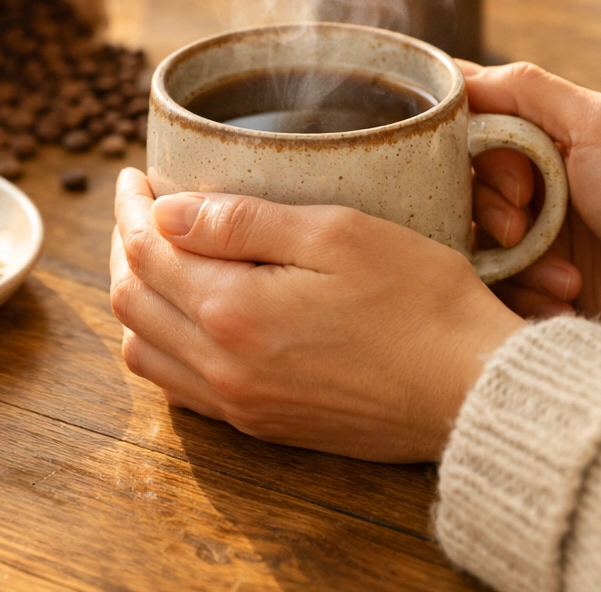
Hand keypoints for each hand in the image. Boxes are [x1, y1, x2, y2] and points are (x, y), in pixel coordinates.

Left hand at [110, 168, 522, 461]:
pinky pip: (178, 388)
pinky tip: (186, 317)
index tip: (134, 176)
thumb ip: (242, 223)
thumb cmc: (420, 300)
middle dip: (126, 245)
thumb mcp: (336, 235)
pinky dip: (162, 344)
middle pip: (133, 300)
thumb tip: (163, 212)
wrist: (474, 391)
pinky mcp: (264, 425)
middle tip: (142, 207)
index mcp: (236, 311)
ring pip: (145, 350)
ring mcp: (241, 403)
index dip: (131, 207)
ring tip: (158, 256)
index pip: (147, 251)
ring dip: (138, 296)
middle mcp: (224, 366)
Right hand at [465, 62, 600, 356]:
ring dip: (515, 259)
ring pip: (475, 241)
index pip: (466, 124)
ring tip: (564, 273)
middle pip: (461, 187)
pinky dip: (527, 294)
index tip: (478, 157)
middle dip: (489, 208)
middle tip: (523, 220)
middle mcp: (525, 181)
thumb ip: (526, 89)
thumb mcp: (597, 123)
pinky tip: (565, 296)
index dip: (460, 141)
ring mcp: (528, 233)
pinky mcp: (533, 281)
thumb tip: (458, 74)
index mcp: (536, 137)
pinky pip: (497, 287)